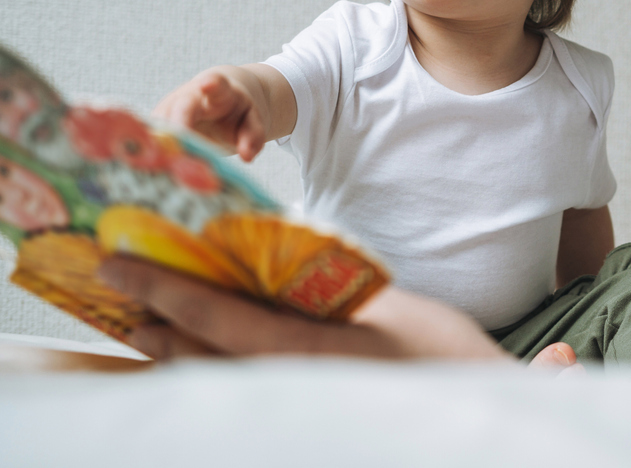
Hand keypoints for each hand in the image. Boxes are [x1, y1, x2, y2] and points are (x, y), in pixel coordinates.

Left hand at [97, 255, 509, 360]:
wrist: (475, 399)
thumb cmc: (442, 352)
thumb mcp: (388, 304)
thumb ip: (328, 288)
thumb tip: (273, 262)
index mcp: (315, 351)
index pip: (223, 319)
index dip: (168, 292)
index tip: (123, 266)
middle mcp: (294, 385)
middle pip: (203, 357)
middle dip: (155, 322)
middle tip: (114, 287)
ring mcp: (296, 401)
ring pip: (215, 376)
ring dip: (172, 347)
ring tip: (138, 319)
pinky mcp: (302, 410)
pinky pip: (241, 386)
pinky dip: (208, 363)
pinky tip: (191, 350)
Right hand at [153, 67, 267, 160]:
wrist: (218, 100)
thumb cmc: (237, 113)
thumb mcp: (252, 121)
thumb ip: (252, 136)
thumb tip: (247, 157)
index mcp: (220, 93)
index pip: (216, 85)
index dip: (212, 84)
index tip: (208, 84)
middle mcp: (189, 96)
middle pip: (181, 107)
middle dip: (178, 124)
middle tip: (177, 148)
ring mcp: (169, 108)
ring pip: (160, 125)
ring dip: (160, 145)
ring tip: (165, 167)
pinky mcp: (156, 124)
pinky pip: (149, 138)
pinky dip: (150, 154)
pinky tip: (152, 169)